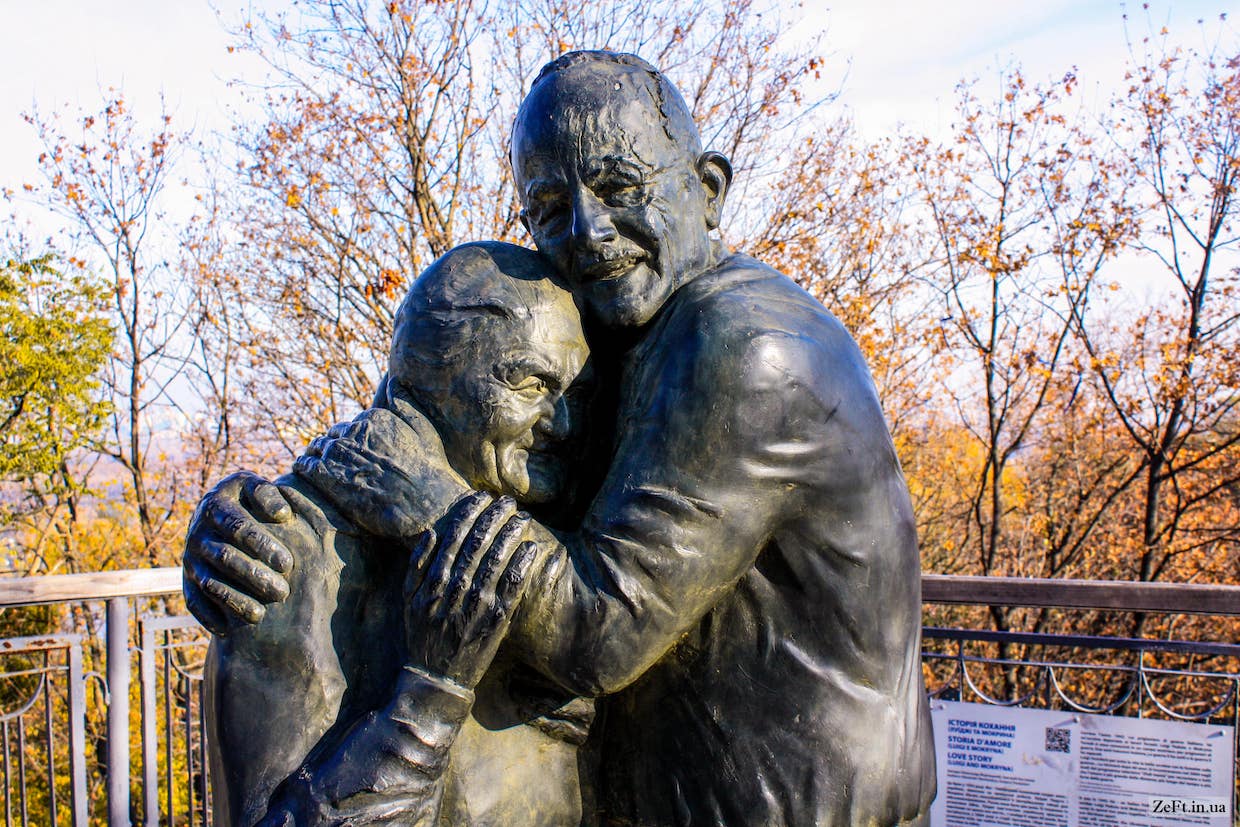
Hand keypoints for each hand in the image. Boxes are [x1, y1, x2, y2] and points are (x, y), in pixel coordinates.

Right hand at [182, 471, 293, 634]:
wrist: (223, 512)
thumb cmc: (251, 501)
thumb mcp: (256, 488)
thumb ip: (268, 495)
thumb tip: (282, 514)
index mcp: (215, 505)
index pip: (237, 526)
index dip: (261, 544)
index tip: (287, 563)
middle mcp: (198, 532)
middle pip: (224, 557)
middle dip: (254, 576)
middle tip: (282, 592)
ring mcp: (190, 557)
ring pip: (209, 583)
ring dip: (234, 600)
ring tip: (260, 615)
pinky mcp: (187, 579)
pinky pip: (193, 601)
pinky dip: (207, 616)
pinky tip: (226, 631)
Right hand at [403, 492, 540, 687]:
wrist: (437, 677)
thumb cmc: (422, 635)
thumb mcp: (407, 600)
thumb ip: (416, 565)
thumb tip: (432, 532)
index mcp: (433, 582)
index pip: (454, 537)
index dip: (469, 514)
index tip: (481, 497)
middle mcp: (455, 590)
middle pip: (478, 543)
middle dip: (494, 517)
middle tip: (507, 501)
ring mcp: (477, 604)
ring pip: (497, 560)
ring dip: (511, 534)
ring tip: (522, 517)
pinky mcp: (496, 619)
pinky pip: (513, 586)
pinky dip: (521, 565)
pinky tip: (530, 548)